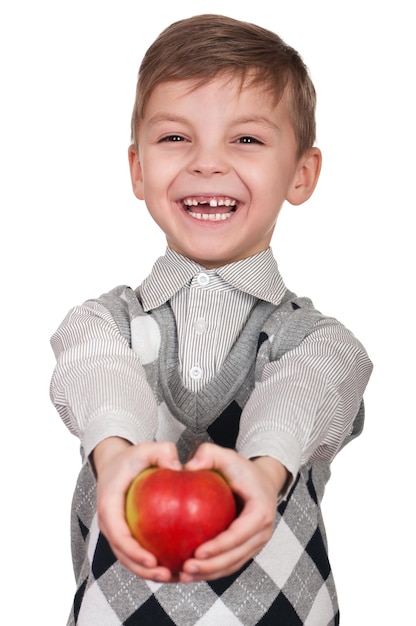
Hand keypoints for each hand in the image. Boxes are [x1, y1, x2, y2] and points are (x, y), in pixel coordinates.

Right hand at [93, 437, 181, 581]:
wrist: (116, 463)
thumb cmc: (134, 457)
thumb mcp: (147, 448)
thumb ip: (163, 452)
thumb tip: (179, 468)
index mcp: (109, 505)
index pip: (117, 534)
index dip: (133, 551)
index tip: (153, 560)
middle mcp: (109, 522)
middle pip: (122, 554)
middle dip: (143, 569)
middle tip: (168, 575)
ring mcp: (115, 530)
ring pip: (129, 559)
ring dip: (148, 572)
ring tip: (174, 577)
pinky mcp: (125, 534)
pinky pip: (137, 552)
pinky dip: (152, 563)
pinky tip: (176, 566)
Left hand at [179, 443, 287, 582]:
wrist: (261, 480)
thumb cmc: (241, 468)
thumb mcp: (226, 455)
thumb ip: (208, 453)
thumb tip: (187, 467)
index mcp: (260, 511)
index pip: (240, 534)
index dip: (220, 546)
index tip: (197, 552)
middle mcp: (262, 532)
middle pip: (236, 556)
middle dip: (211, 567)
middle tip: (184, 569)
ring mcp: (256, 543)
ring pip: (232, 565)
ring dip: (209, 574)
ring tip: (182, 576)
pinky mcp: (247, 549)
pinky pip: (229, 563)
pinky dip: (211, 571)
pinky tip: (188, 572)